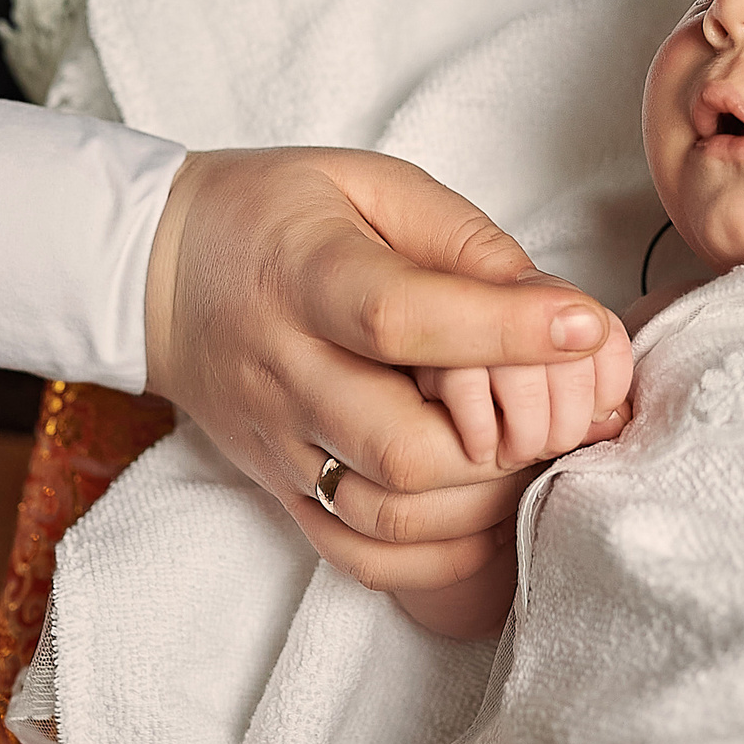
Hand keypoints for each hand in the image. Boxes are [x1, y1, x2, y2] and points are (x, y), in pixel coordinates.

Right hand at [142, 148, 631, 595]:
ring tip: (530, 457)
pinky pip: (360, 557)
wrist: (157, 269)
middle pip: (404, 447)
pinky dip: (438, 557)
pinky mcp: (280, 489)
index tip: (586, 327)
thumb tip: (556, 311)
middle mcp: (284, 372)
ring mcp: (279, 445)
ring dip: (484, 502)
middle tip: (560, 411)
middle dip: (507, 440)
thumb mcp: (373, 185)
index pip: (405, 317)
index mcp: (304, 276)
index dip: (505, 330)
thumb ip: (465, 242)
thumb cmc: (281, 214)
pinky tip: (485, 517)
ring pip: (391, 516)